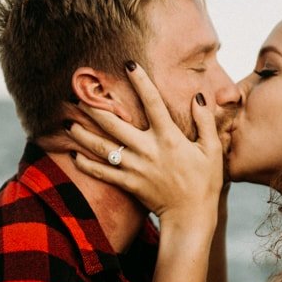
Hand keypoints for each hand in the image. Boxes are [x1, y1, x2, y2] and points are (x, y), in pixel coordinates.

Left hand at [68, 62, 222, 223]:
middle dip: (96, 108)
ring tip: (69, 123)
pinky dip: (86, 165)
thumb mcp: (212, 150)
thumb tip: (197, 98)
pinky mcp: (128, 184)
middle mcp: (148, 150)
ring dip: (84, 134)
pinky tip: (74, 156)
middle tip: (79, 94)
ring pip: (103, 147)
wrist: (191, 217)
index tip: (128, 64)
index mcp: (169, 138)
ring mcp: (135, 168)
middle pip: (115, 124)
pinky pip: (103, 173)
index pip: (153, 102)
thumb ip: (205, 123)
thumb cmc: (206, 182)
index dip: (140, 81)